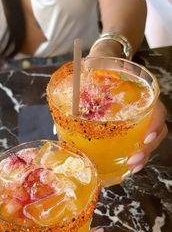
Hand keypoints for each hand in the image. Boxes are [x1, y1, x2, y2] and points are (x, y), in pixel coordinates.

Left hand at [87, 43, 167, 173]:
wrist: (102, 63)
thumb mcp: (97, 63)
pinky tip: (123, 169)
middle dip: (147, 149)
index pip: (156, 110)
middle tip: (133, 160)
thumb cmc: (102, 63)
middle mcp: (142, 109)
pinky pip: (132, 145)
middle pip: (154, 132)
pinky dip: (129, 158)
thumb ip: (89, 70)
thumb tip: (76, 86)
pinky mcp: (124, 130)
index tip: (146, 136)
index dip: (155, 124)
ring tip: (130, 168)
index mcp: (141, 94)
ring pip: (146, 142)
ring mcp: (134, 121)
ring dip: (140, 157)